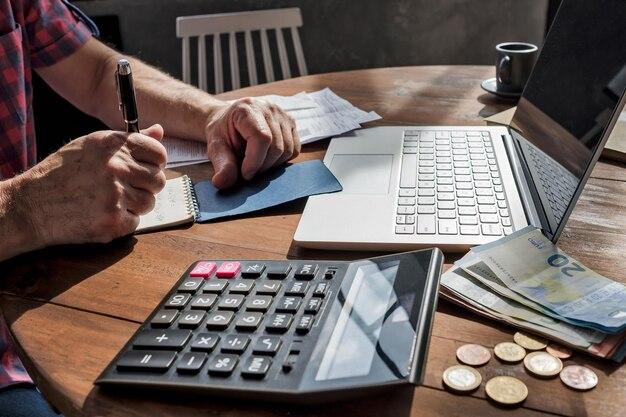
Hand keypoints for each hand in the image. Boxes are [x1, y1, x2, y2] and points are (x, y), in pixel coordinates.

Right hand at [13, 124, 166, 246]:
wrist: (31, 206)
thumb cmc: (61, 173)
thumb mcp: (91, 146)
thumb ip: (128, 141)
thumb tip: (160, 131)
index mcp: (113, 145)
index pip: (158, 153)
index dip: (155, 163)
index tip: (145, 168)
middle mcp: (116, 167)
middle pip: (158, 180)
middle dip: (146, 186)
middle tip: (126, 188)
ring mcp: (116, 195)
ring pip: (149, 202)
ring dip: (135, 205)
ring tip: (111, 201)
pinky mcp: (113, 221)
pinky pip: (136, 221)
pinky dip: (123, 221)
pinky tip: (102, 214)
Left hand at [205, 97, 300, 188]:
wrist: (229, 121)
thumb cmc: (223, 132)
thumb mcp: (216, 147)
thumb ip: (221, 164)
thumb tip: (223, 182)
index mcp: (247, 109)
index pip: (262, 138)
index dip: (255, 161)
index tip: (246, 175)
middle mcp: (269, 108)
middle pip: (277, 147)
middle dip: (262, 166)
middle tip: (248, 170)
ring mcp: (283, 115)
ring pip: (288, 150)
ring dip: (272, 164)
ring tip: (256, 162)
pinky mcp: (291, 124)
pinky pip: (294, 150)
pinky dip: (282, 160)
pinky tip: (267, 157)